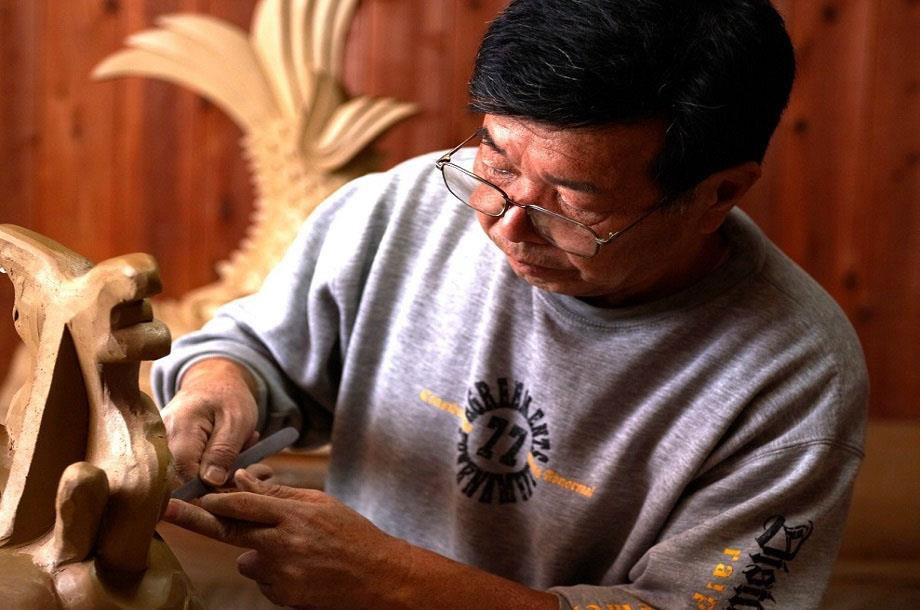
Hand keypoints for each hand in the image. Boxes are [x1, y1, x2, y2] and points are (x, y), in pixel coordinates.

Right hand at [161, 358, 259, 485]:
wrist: (214, 382)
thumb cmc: (228, 398)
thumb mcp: (236, 421)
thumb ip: (223, 452)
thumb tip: (211, 483)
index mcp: (179, 428)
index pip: (185, 473)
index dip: (210, 484)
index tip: (234, 475)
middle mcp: (159, 439)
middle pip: (182, 478)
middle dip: (216, 476)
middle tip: (242, 451)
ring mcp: (157, 445)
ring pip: (184, 476)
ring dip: (215, 469)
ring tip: (236, 445)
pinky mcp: (162, 452)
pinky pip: (184, 470)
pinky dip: (208, 466)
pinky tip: (223, 449)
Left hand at [163, 469, 410, 608]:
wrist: (377, 578)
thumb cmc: (352, 535)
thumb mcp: (320, 505)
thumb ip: (279, 494)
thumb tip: (242, 481)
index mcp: (294, 516)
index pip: (244, 504)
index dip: (216, 498)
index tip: (190, 493)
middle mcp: (283, 545)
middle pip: (229, 531)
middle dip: (194, 519)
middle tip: (167, 509)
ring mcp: (281, 574)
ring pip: (248, 558)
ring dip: (260, 551)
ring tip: (300, 551)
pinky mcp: (281, 596)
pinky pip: (263, 579)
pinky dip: (274, 572)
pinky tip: (303, 568)